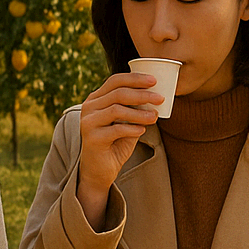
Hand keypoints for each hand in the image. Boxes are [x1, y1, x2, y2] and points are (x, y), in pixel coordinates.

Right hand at [76, 72, 161, 227]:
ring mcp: (88, 122)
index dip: (135, 79)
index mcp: (96, 98)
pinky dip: (132, 128)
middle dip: (142, 95)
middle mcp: (89, 107)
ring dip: (139, 113)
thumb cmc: (116, 143)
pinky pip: (116, 129)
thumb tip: (156, 97)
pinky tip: (143, 130)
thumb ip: (136, 109)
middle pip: (118, 93)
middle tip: (160, 98)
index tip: (154, 80)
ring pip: (117, 109)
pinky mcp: (91, 138)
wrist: (100, 169)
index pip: (115, 81)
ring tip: (155, 117)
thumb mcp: (128, 122)